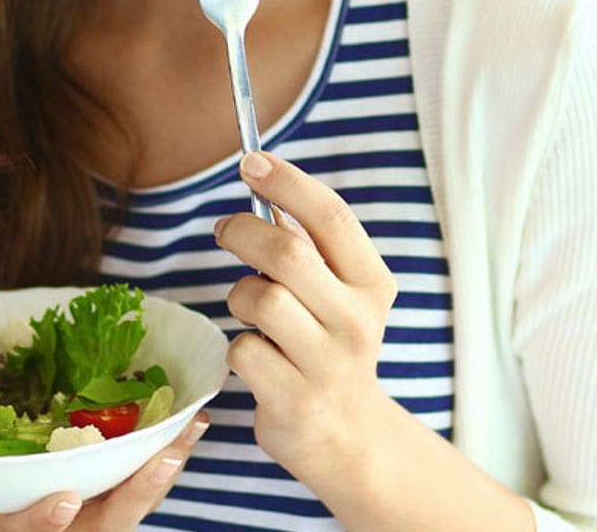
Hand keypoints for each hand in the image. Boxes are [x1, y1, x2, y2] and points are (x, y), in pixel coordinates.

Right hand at [0, 413, 209, 530]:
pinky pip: (138, 495)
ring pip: (128, 513)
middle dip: (134, 495)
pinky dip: (164, 462)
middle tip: (166, 455)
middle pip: (100, 529)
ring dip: (162, 473)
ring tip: (192, 429)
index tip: (64, 500)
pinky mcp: (103, 517)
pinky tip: (191, 425)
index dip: (39, 525)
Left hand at [214, 150, 405, 482]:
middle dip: (244, 232)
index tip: (251, 161)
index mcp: (372, 284)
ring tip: (249, 308)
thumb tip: (263, 179)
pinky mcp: (294, 399)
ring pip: (260, 299)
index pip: (332, 217)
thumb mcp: (338, 292)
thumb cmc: (329, 346)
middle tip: (225, 229)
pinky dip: (239, 347)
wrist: (346, 435)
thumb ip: (308, 242)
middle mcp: (357, 321)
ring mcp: (328, 363)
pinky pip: (242, 350)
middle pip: (288, 254)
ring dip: (239, 295)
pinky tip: (257, 358)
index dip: (288, 182)